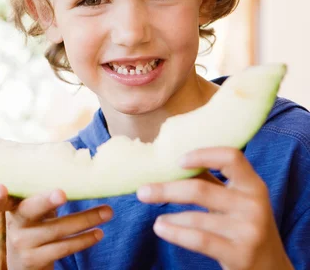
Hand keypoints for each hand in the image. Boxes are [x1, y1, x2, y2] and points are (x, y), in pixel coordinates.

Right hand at [0, 185, 111, 269]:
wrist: (25, 263)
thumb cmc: (34, 226)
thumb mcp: (31, 210)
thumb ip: (40, 192)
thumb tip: (76, 164)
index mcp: (12, 207)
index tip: (0, 187)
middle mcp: (14, 225)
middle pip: (31, 210)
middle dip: (46, 201)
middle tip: (62, 194)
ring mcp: (23, 244)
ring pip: (57, 230)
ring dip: (85, 220)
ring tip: (107, 212)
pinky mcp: (35, 260)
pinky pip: (63, 248)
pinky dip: (84, 239)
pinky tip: (98, 233)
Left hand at [137, 147, 293, 269]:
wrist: (270, 267)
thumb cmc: (243, 224)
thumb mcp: (235, 200)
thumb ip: (209, 180)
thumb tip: (168, 162)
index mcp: (253, 185)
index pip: (232, 157)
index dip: (202, 155)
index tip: (177, 161)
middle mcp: (254, 205)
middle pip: (200, 190)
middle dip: (166, 190)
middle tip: (142, 191)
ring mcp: (249, 230)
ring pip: (196, 217)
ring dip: (169, 217)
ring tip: (156, 218)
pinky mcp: (240, 254)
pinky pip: (199, 239)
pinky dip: (174, 232)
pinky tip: (161, 228)